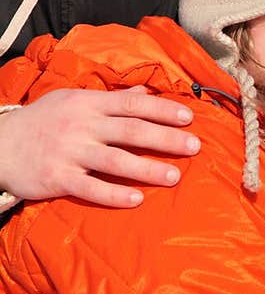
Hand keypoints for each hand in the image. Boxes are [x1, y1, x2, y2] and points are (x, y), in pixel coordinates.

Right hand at [0, 86, 199, 206]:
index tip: (188, 118)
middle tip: (195, 147)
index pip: (132, 104)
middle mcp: (81, 125)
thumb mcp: (72, 100)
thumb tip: (144, 93)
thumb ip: (110, 99)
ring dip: (147, 169)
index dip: (162, 110)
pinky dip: (114, 195)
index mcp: (87, 104)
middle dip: (165, 139)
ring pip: (115, 161)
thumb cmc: (41, 121)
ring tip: (174, 177)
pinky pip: (90, 188)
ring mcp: (70, 152)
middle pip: (130, 131)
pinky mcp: (58, 178)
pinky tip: (136, 200)